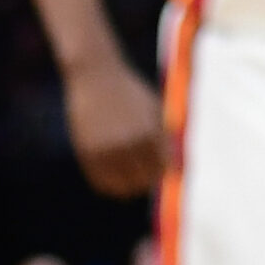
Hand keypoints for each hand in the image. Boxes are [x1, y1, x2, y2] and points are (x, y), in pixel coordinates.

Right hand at [64, 57, 169, 197]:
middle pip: (146, 179)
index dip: (166, 171)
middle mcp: (129, 144)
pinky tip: (117, 180)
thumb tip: (177, 166)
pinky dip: (112, 186)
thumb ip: (165, 136)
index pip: (164, 167)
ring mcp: (107, 150)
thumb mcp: (154, 109)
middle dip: (150, 179)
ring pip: (124, 187)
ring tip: (133, 180)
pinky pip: (103, 183)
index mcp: (150, 132)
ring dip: (131, 187)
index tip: (164, 170)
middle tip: (147, 175)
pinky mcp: (88, 154)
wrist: (96, 77)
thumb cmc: (130, 92)